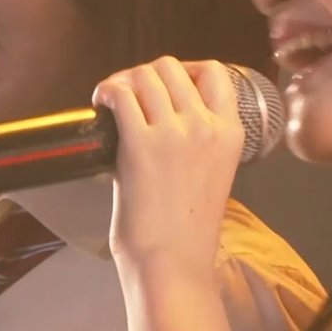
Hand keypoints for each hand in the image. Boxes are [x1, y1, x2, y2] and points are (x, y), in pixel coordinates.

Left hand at [92, 57, 243, 275]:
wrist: (172, 263)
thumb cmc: (188, 230)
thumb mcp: (213, 172)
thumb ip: (197, 139)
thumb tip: (159, 115)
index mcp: (231, 132)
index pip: (213, 72)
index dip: (184, 69)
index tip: (165, 84)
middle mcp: (205, 124)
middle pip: (171, 67)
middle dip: (147, 74)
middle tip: (131, 95)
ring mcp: (174, 131)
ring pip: (145, 74)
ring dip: (124, 81)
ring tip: (112, 99)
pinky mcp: (140, 143)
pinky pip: (120, 94)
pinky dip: (106, 91)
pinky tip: (100, 103)